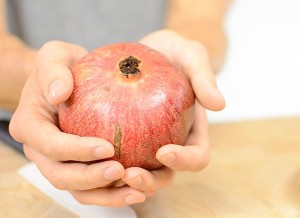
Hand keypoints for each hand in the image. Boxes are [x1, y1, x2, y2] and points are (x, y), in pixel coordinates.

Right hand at [9, 41, 144, 206]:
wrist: (68, 81)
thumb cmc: (63, 67)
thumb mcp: (54, 55)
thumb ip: (52, 69)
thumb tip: (58, 93)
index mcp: (31, 126)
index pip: (50, 145)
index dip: (76, 150)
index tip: (107, 146)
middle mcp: (41, 151)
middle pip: (62, 175)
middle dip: (91, 178)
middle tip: (120, 170)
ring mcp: (60, 163)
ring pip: (78, 190)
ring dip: (105, 194)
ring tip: (135, 190)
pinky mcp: (78, 167)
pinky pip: (93, 188)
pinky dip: (112, 193)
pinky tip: (137, 189)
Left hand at [119, 29, 225, 197]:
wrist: (153, 50)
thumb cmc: (175, 53)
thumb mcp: (191, 55)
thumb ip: (204, 77)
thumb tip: (219, 105)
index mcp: (192, 132)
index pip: (196, 157)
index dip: (184, 161)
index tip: (164, 151)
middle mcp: (171, 142)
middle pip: (165, 174)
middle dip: (149, 181)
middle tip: (128, 174)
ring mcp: (147, 142)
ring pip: (138, 172)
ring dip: (123, 180)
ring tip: (105, 171)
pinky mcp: (126, 136)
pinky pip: (115, 152)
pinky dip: (104, 160)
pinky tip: (86, 154)